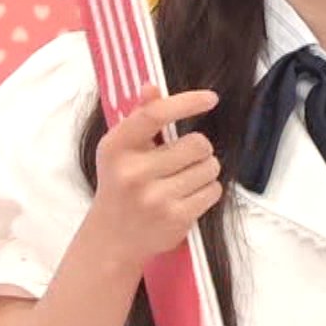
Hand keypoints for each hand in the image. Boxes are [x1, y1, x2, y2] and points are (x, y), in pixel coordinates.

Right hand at [83, 87, 223, 270]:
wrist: (111, 239)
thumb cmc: (120, 185)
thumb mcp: (120, 150)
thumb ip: (139, 117)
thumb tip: (152, 86)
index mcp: (116, 147)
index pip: (155, 114)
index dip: (187, 102)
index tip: (210, 98)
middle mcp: (133, 172)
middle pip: (198, 143)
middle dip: (200, 149)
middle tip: (184, 159)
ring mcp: (155, 198)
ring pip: (210, 167)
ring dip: (205, 170)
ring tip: (183, 179)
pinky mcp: (175, 218)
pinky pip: (214, 191)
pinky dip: (207, 191)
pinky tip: (187, 196)